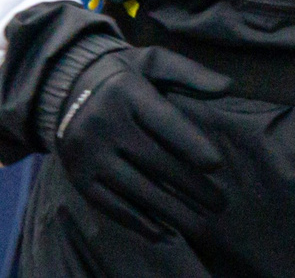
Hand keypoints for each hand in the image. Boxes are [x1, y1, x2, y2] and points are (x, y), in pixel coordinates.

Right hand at [50, 46, 231, 241]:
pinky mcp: (79, 178)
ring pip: (136, 189)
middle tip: (221, 203)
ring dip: (172, 211)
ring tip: (202, 225)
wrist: (66, 89)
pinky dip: (140, 223)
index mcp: (126, 91)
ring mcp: (88, 154)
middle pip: (155, 161)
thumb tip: (228, 87)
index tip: (216, 165)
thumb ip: (190, 74)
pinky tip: (166, 232)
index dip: (191, 145)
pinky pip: (112, 206)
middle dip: (191, 185)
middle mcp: (103, 123)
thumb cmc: (124, 77)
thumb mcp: (154, 63)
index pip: (164, 122)